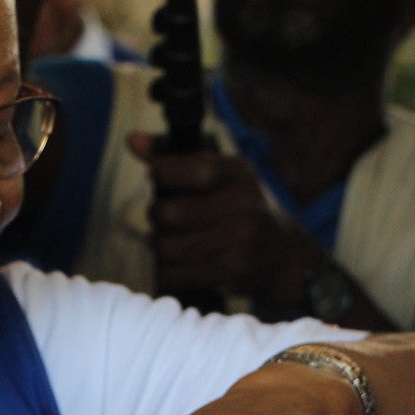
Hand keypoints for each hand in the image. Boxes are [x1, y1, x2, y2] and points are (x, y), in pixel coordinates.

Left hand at [127, 131, 320, 312]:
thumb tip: (132, 140)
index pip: (194, 169)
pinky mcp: (231, 271)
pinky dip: (166, 271)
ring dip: (158, 246)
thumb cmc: (239, 208)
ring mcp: (239, 240)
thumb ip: (174, 158)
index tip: (155, 176)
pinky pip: (177, 274)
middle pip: (170, 212)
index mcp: (239, 174)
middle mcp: (244, 205)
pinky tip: (171, 265)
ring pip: (168, 247)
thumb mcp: (219, 176)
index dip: (163, 172)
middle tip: (161, 218)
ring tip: (163, 242)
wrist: (282, 255)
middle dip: (156, 215)